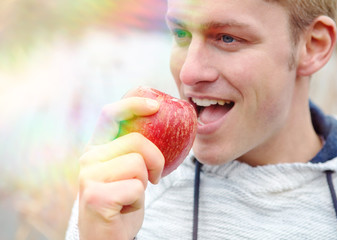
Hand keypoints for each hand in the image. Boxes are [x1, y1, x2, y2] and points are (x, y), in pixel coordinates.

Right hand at [78, 96, 164, 239]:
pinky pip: (135, 188)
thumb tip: (157, 118)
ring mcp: (89, 176)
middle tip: (153, 178)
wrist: (108, 237)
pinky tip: (124, 208)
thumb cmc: (122, 201)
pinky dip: (138, 200)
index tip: (156, 106)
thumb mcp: (128, 169)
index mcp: (97, 148)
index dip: (133, 103)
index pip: (110, 114)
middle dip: (155, 160)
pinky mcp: (95, 196)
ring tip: (130, 195)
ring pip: (137, 164)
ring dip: (144, 183)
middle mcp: (88, 158)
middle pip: (136, 141)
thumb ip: (133, 148)